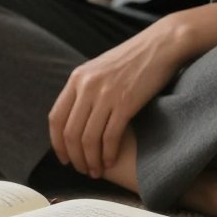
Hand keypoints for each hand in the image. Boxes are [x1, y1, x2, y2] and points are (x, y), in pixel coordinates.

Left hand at [48, 23, 180, 178]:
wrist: (160, 45)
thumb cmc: (132, 60)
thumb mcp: (99, 69)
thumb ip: (85, 89)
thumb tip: (75, 116)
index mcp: (76, 78)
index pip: (56, 118)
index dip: (57, 143)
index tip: (64, 158)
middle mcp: (86, 86)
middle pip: (71, 132)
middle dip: (75, 157)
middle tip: (83, 170)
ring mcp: (105, 94)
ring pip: (89, 138)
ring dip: (91, 160)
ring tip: (97, 171)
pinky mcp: (126, 102)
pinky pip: (110, 136)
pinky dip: (109, 153)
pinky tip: (111, 161)